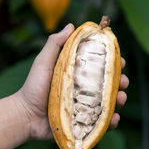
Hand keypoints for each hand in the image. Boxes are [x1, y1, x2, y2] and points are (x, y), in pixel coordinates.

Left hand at [16, 23, 128, 139]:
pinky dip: (112, 121)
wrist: (25, 115)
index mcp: (78, 73)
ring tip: (121, 99)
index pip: (100, 65)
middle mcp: (84, 89)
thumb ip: (55, 44)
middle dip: (121, 81)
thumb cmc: (33, 86)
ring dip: (120, 100)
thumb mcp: (43, 62)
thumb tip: (71, 25)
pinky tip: (115, 118)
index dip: (113, 62)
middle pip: (109, 84)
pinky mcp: (84, 122)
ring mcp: (86, 106)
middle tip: (124, 82)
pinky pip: (102, 123)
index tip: (120, 60)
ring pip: (110, 103)